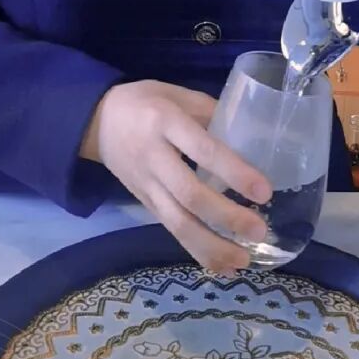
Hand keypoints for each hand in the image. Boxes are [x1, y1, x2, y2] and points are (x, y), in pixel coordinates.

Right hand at [79, 79, 272, 272]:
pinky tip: (222, 265)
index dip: (234, 172)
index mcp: (165, 122)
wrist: (95, 121)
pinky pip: (171, 230)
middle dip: (226, 217)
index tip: (264, 191)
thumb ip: (211, 113)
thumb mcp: (177, 93)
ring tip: (243, 260)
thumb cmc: (144, 101)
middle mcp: (154, 157)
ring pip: (177, 223)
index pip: (203, 151)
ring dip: (212, 246)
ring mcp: (146, 185)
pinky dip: (197, 251)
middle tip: (259, 231)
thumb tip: (253, 136)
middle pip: (189, 195)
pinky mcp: (144, 204)